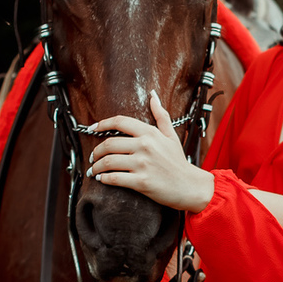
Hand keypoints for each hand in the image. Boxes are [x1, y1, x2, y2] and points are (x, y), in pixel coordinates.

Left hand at [85, 92, 214, 212]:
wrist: (189, 186)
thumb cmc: (178, 161)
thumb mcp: (171, 135)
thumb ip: (161, 115)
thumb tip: (153, 95)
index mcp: (150, 133)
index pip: (120, 122)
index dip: (102, 124)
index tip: (93, 128)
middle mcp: (145, 146)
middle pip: (109, 144)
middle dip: (96, 151)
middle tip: (93, 156)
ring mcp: (142, 164)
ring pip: (109, 162)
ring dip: (97, 166)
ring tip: (94, 169)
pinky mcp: (141, 182)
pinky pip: (115, 178)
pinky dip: (104, 179)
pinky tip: (102, 179)